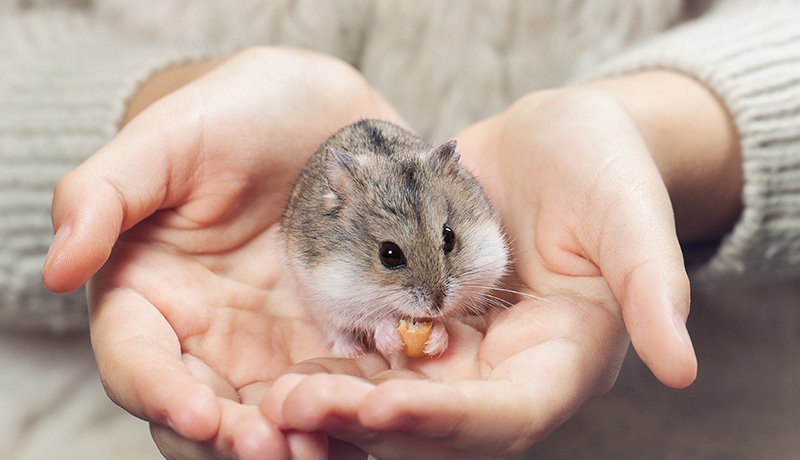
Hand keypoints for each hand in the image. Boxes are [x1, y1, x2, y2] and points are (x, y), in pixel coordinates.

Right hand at [43, 46, 404, 458]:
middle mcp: (212, 331)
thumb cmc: (231, 113)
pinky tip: (387, 414)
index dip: (163, 395)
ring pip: (281, 413)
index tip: (201, 416)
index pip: (140, 362)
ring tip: (333, 448)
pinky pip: (348, 384)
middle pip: (211, 410)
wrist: (318, 108)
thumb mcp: (166, 138)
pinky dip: (361, 407)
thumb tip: (59, 266)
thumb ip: (103, 195)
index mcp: (153, 294)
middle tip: (278, 451)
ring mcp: (279, 340)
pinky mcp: (339, 335)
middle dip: (239, 441)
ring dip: (304, 439)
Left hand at [262, 72, 741, 457]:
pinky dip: (332, 366)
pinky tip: (283, 363)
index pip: (510, 413)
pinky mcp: (418, 319)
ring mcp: (457, 348)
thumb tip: (683, 368)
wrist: (553, 142)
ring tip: (276, 398)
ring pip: (394, 399)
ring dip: (337, 405)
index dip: (450, 422)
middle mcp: (504, 369)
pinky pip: (371, 355)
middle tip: (298, 408)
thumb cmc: (604, 169)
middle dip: (369, 422)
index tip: (385, 411)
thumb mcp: (630, 215)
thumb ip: (655, 286)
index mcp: (562, 359)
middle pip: (437, 423)